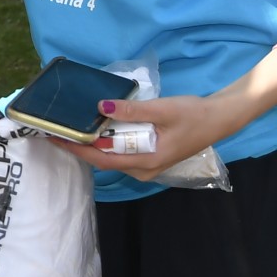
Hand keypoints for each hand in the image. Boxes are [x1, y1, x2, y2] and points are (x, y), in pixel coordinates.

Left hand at [60, 94, 235, 180]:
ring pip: (112, 156)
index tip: (55, 136)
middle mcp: (143, 169)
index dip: (76, 149)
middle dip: (80, 146)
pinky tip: (98, 127)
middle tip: (58, 128)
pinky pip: (122, 151)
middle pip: (103, 160)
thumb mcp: (162, 109)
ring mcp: (147, 165)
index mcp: (146, 162)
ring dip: (93, 143)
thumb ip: (132, 111)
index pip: (101, 159)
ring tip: (72, 126)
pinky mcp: (150, 156)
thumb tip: (102, 107)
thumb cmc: (194, 115)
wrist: (220, 119)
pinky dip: (108, 140)